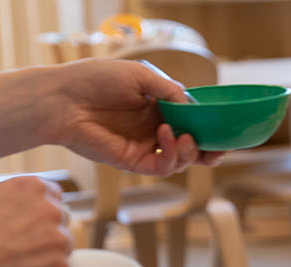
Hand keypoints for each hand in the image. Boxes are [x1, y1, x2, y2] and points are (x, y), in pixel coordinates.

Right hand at [0, 176, 72, 266]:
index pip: (51, 194)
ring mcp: (57, 240)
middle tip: (20, 246)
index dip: (37, 210)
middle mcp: (48, 209)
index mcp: (29, 186)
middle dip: (43, 231)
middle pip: (58, 219)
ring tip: (18, 263)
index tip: (26, 222)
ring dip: (46, 253)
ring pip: (62, 245)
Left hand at [49, 59, 225, 175]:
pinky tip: (165, 135)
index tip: (226, 131)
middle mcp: (154, 128)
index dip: (210, 128)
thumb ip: (171, 91)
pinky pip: (162, 166)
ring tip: (185, 136)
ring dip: (191, 151)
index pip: (191, 121)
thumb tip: (194, 107)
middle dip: (210, 150)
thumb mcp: (141, 76)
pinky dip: (172, 155)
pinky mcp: (133, 161)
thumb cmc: (96, 79)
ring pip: (181, 160)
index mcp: (158, 106)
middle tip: (219, 150)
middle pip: (192, 146)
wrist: (63, 98)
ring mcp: (144, 146)